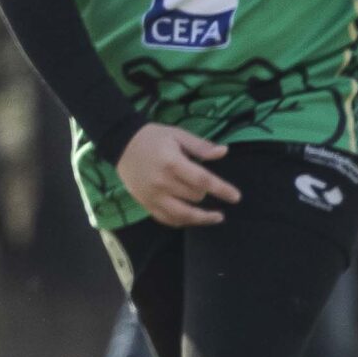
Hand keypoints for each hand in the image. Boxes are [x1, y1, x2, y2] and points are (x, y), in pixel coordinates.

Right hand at [115, 123, 240, 226]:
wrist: (121, 145)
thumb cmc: (152, 138)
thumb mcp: (177, 135)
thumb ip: (200, 146)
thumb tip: (224, 152)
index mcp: (172, 163)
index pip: (203, 181)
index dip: (222, 190)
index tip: (236, 197)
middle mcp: (162, 183)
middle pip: (194, 197)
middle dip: (205, 193)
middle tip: (207, 187)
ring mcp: (153, 196)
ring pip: (183, 214)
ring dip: (201, 217)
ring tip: (216, 217)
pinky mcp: (146, 203)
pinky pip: (167, 219)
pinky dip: (182, 221)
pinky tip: (193, 220)